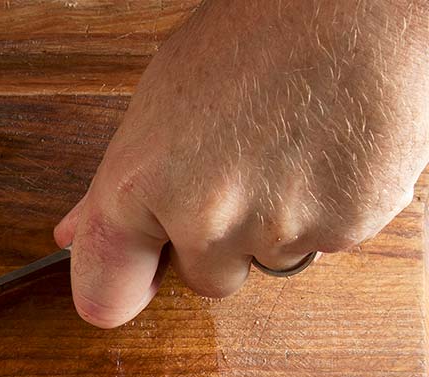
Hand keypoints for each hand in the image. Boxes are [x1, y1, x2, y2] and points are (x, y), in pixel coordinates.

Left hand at [54, 0, 428, 326]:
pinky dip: (332, 208)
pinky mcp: (345, 226)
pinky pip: (329, 242)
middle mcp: (204, 218)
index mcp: (142, 186)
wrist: (356, 6)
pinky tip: (328, 151)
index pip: (106, 295)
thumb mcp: (160, 104)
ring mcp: (277, 228)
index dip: (122, 289)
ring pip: (269, 261)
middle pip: (206, 280)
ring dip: (278, 223)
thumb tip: (74, 233)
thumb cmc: (257, 36)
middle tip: (242, 169)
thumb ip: (115, 187)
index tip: (137, 277)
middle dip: (221, 242)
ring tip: (288, 147)